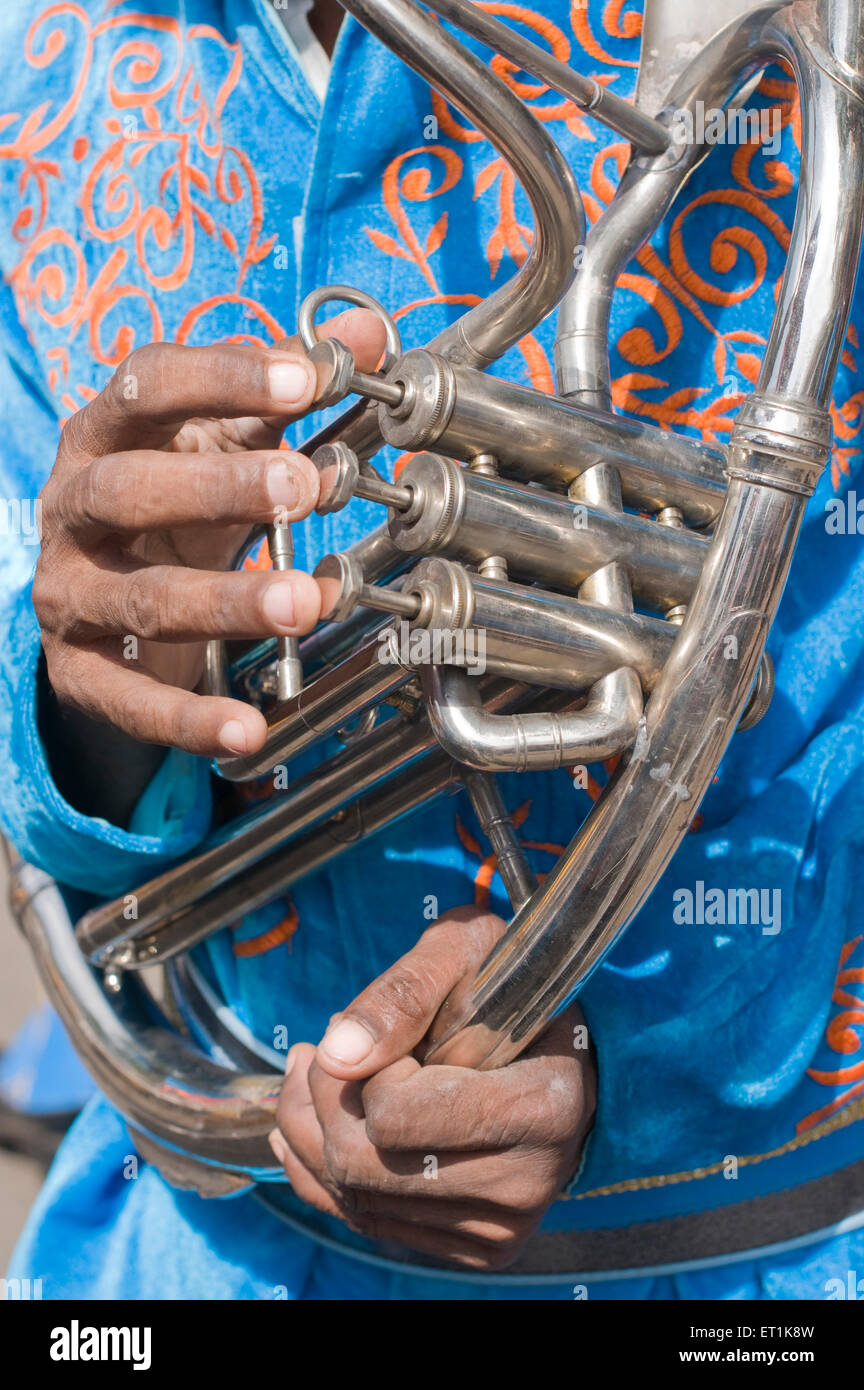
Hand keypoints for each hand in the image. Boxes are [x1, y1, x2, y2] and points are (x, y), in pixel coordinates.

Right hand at [34, 309, 385, 756]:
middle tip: (300, 486)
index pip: (146, 385)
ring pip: (138, 596)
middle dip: (216, 486)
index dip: (222, 377)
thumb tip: (364, 332)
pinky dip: (187, 719)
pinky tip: (247, 729)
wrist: (107, 600)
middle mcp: (74, 505)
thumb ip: (284, 394)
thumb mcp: (224, 443)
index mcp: (107, 432)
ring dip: (223, 600)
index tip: (306, 381)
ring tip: (304, 601)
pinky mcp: (77, 668)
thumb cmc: (175, 503)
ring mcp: (69, 590)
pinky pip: (126, 699)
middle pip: (128, 488)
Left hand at [270, 907, 595, 1269]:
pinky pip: (366, 1221)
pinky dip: (321, 1171)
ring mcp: (501, 1227)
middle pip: (364, 1165)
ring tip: (313, 1075)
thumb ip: (403, 994)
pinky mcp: (475, 1249)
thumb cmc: (507, 984)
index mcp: (542, 1109)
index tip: (389, 1036)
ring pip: (353, 1197)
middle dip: (322, 1099)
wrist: (554, 1042)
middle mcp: (527, 1184)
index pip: (397, 1115)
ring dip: (310, 1130)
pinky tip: (316, 1123)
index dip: (369, 1070)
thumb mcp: (463, 951)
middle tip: (318, 1049)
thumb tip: (336, 1055)